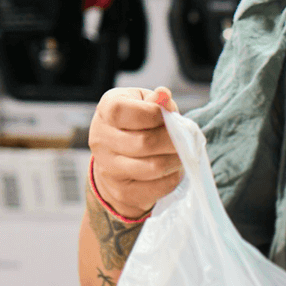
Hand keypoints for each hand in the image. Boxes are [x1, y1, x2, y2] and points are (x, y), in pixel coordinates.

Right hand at [88, 86, 181, 218]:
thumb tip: (163, 95)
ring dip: (175, 160)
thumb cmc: (136, 122)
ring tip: (181, 154)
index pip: (132, 112)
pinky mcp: (120, 190)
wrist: (117, 156)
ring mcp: (107, 167)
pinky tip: (172, 170)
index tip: (170, 117)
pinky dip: (171, 179)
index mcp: (107, 109)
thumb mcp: (144, 103)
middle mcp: (100, 138)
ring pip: (152, 167)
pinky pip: (155, 188)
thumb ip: (156, 101)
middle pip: (145, 142)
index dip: (158, 115)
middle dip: (173, 141)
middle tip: (185, 139)